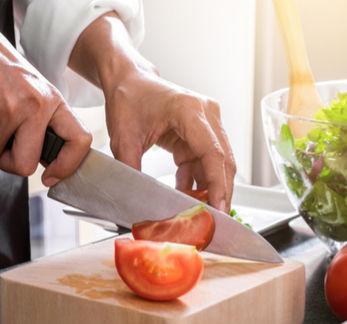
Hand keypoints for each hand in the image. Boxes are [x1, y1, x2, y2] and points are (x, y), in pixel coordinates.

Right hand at [0, 4, 91, 177]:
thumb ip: (38, 119)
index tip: (51, 176)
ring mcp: (7, 108)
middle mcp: (33, 105)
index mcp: (50, 100)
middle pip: (25, 165)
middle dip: (5, 161)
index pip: (78, 141)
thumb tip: (44, 159)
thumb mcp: (28, 87)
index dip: (67, 166)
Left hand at [103, 71, 235, 210]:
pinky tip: (185, 194)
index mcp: (190, 110)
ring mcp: (208, 122)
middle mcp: (207, 114)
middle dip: (219, 193)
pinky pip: (205, 162)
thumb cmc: (128, 100)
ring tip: (195, 212)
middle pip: (223, 161)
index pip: (213, 154)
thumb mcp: (123, 140)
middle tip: (213, 220)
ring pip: (217, 164)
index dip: (218, 184)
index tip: (220, 209)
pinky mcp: (202, 132)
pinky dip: (197, 180)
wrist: (129, 80)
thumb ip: (132, 172)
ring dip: (208, 189)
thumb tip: (138, 203)